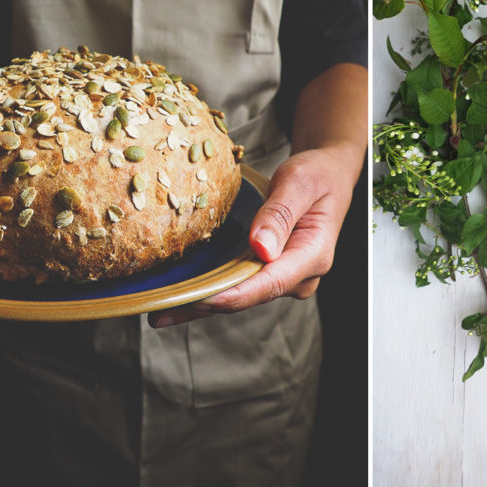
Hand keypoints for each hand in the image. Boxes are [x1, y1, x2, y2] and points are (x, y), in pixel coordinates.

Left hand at [148, 145, 358, 326]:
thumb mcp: (299, 182)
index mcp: (313, 255)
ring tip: (158, 312)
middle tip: (158, 311)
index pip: (268, 283)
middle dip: (205, 304)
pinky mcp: (272, 274)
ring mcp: (286, 279)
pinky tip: (179, 302)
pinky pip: (239, 287)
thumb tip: (261, 248)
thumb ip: (280, 213)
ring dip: (202, 304)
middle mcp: (301, 276)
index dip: (231, 294)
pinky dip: (210, 294)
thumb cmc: (317, 175)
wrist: (328, 177)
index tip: (196, 299)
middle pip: (248, 296)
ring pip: (240, 296)